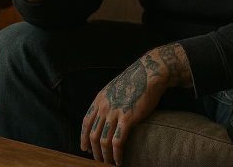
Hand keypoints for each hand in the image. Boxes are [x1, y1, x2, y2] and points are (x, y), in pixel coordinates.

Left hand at [81, 44, 191, 164]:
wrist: (149, 74)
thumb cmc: (136, 80)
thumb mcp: (115, 88)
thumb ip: (108, 101)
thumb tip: (107, 113)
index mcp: (100, 99)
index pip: (86, 122)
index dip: (84, 137)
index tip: (84, 148)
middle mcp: (104, 107)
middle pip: (93, 134)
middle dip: (94, 151)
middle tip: (98, 160)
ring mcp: (114, 113)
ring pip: (103, 141)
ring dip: (104, 156)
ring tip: (108, 164)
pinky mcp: (127, 118)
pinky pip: (117, 142)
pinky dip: (116, 154)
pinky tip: (119, 161)